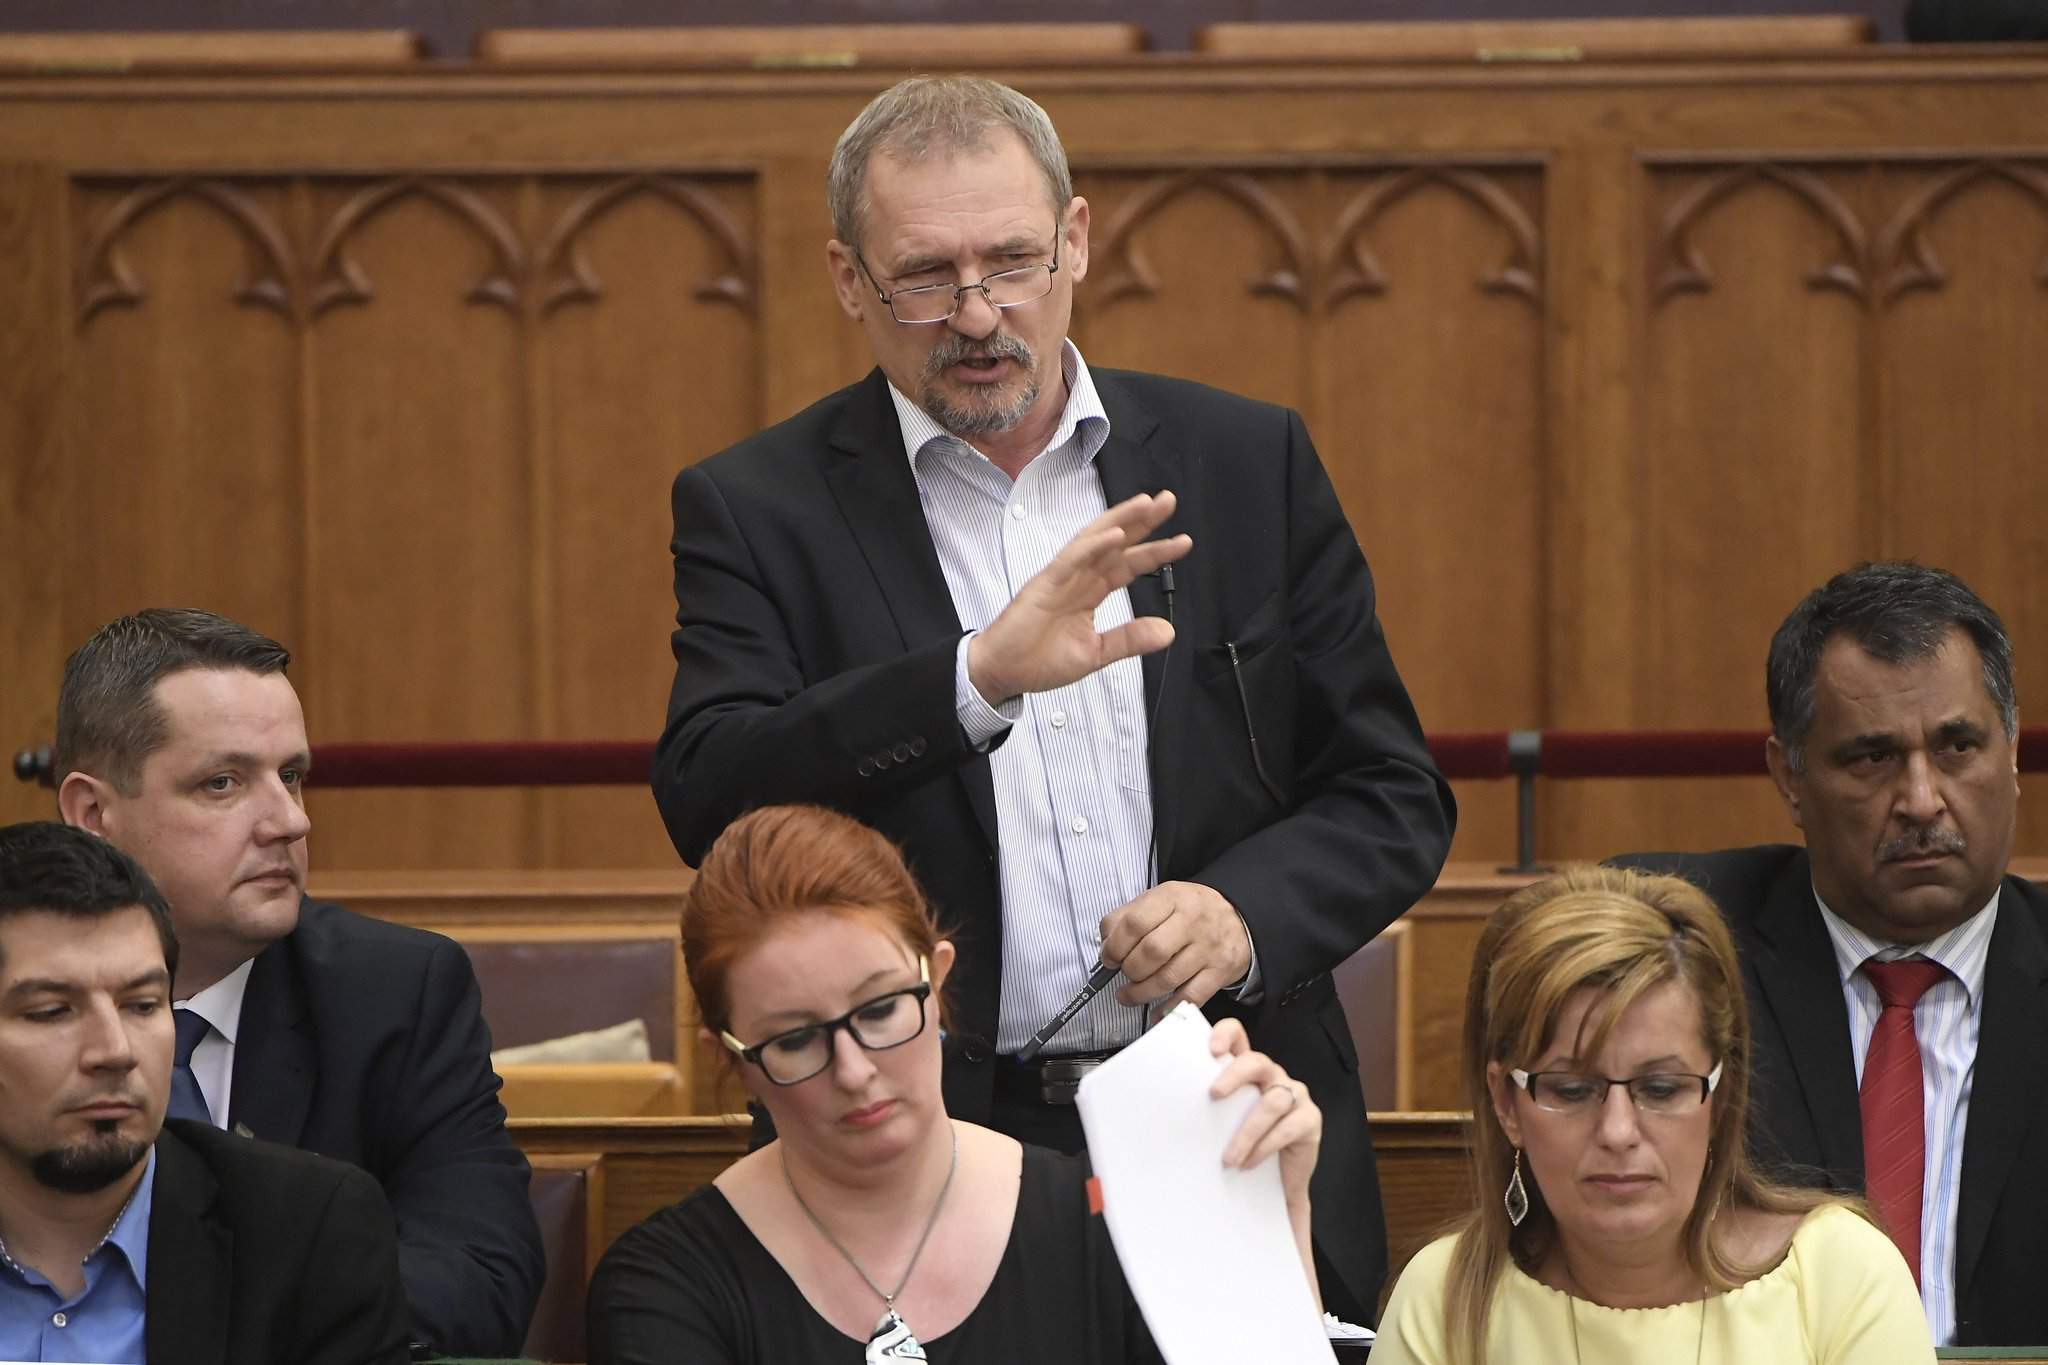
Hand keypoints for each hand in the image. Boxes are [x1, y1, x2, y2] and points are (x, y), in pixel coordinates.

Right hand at [966, 491, 1191, 704]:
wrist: (1002, 672)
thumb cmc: (1040, 660)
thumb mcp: (1095, 653)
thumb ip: (1129, 639)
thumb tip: (1168, 631)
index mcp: (1090, 592)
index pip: (1128, 564)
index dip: (1155, 552)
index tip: (1183, 541)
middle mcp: (1078, 578)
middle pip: (1115, 542)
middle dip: (1142, 522)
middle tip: (1168, 500)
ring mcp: (1061, 578)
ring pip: (1094, 541)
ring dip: (1120, 521)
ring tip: (1145, 504)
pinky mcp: (1044, 585)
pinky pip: (1070, 560)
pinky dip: (1092, 546)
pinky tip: (1113, 535)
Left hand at [1101, 881, 1250, 1009]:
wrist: (1238, 917)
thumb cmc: (1189, 911)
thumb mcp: (1159, 900)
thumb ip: (1126, 917)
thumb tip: (1105, 945)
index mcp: (1171, 898)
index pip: (1135, 923)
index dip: (1114, 946)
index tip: (1108, 958)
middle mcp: (1192, 921)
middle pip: (1151, 952)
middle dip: (1129, 969)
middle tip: (1124, 974)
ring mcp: (1208, 948)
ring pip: (1168, 978)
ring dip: (1141, 993)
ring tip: (1128, 995)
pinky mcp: (1219, 972)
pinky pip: (1190, 997)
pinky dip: (1168, 1009)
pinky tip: (1155, 1012)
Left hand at [1208, 1019, 1320, 1210]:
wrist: (1279, 1179)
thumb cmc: (1246, 1144)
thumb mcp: (1223, 1124)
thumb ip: (1206, 1111)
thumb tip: (1164, 1115)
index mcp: (1248, 1071)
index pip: (1239, 1036)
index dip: (1226, 1035)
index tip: (1212, 1049)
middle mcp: (1272, 1076)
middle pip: (1256, 1062)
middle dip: (1234, 1075)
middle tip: (1213, 1095)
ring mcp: (1294, 1095)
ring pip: (1271, 1102)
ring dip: (1247, 1132)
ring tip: (1229, 1158)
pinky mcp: (1310, 1119)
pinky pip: (1288, 1127)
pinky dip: (1265, 1146)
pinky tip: (1250, 1162)